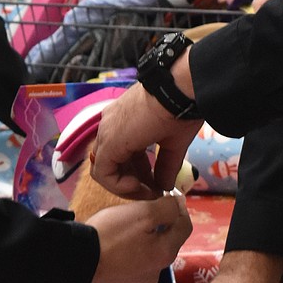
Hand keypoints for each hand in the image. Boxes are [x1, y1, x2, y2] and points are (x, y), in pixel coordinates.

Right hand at [83, 193, 191, 282]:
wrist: (72, 267)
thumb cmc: (108, 236)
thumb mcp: (140, 213)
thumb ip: (166, 208)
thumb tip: (179, 204)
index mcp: (165, 253)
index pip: (185, 226)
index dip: (179, 209)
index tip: (168, 198)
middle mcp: (155, 274)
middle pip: (163, 245)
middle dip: (155, 230)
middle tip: (135, 217)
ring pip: (142, 261)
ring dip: (136, 248)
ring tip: (115, 238)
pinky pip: (122, 274)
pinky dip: (119, 263)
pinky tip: (104, 256)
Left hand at [90, 84, 200, 199]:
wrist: (178, 91)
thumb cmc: (179, 109)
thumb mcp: (172, 143)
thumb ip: (165, 166)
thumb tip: (166, 186)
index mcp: (123, 122)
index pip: (122, 155)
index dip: (139, 174)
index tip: (157, 183)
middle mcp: (110, 126)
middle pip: (112, 164)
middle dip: (133, 182)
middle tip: (154, 191)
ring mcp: (107, 133)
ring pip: (105, 170)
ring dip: (127, 187)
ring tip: (150, 191)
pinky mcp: (108, 142)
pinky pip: (103, 173)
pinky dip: (120, 186)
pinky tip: (141, 186)